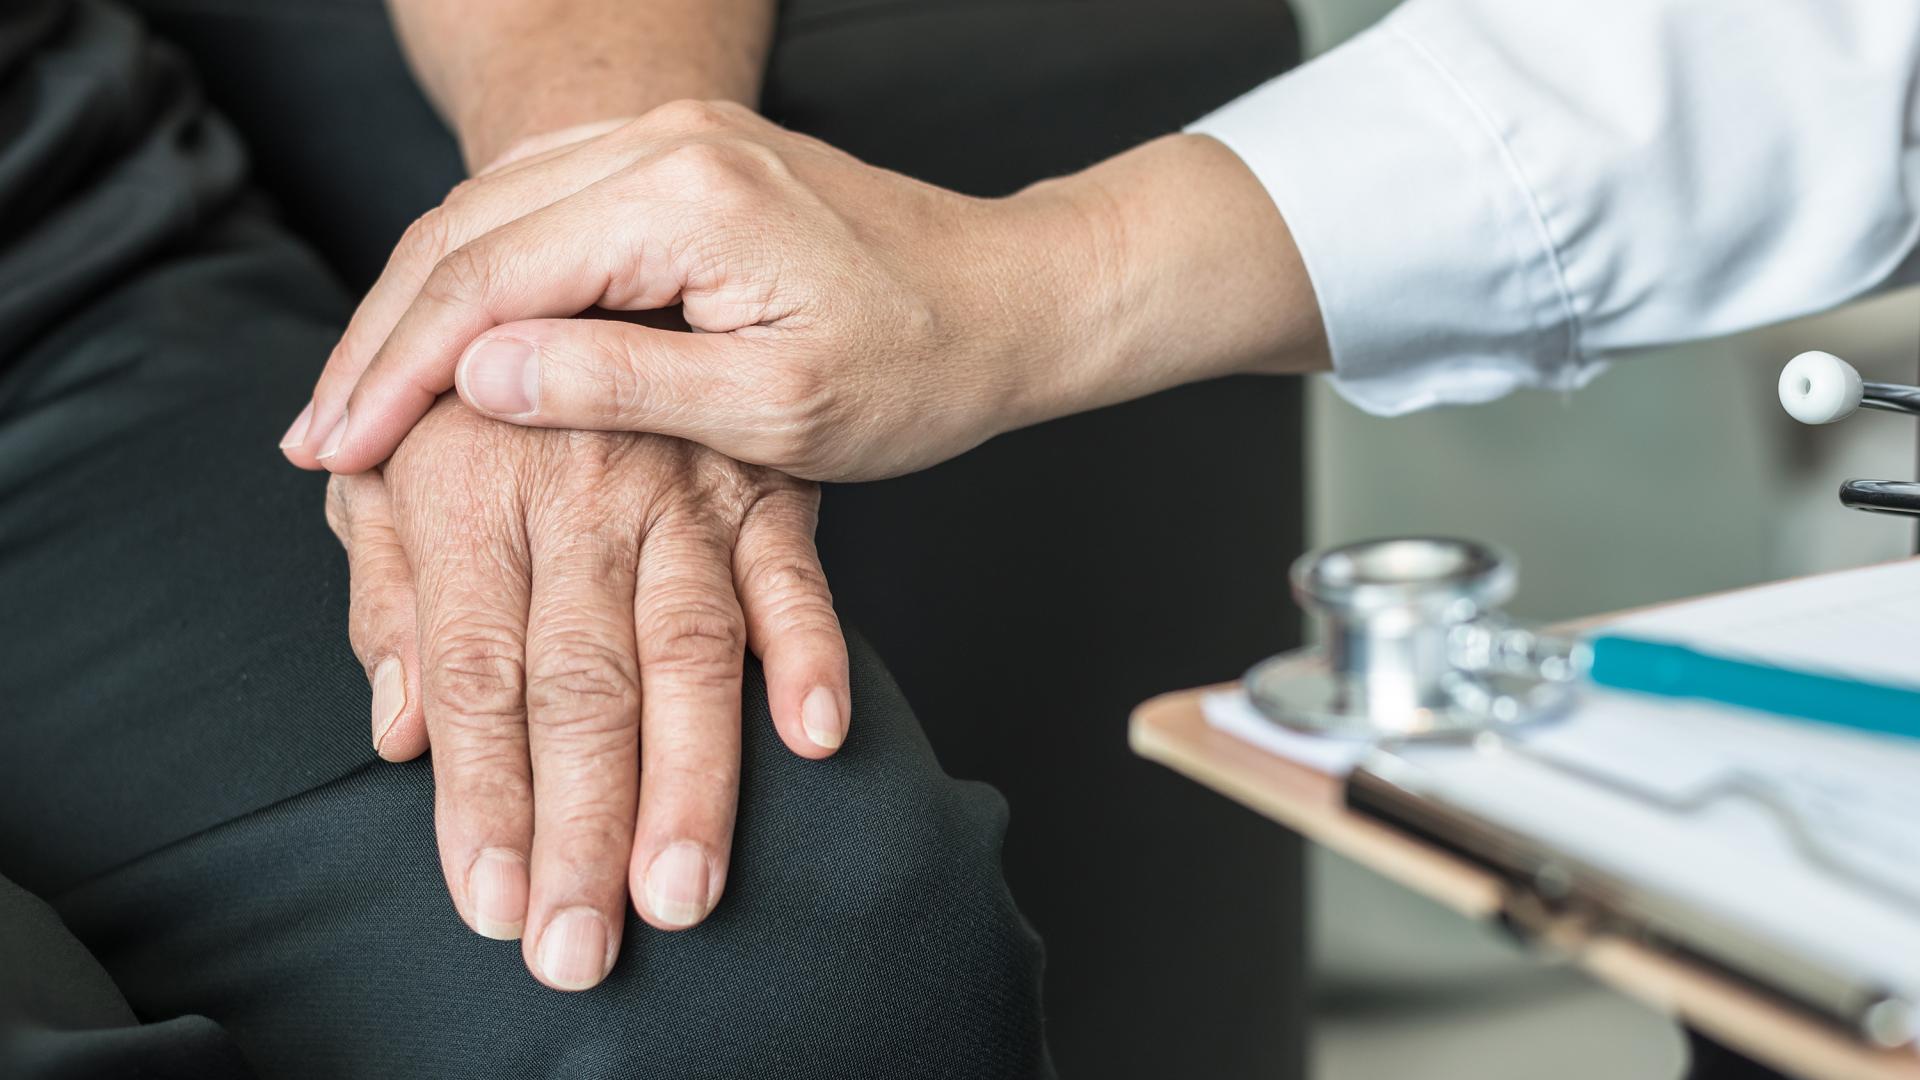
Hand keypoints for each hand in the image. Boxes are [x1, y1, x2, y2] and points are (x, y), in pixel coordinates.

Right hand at [278, 101, 1325, 482]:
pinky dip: (474, 274)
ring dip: (413, 304)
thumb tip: (470, 374)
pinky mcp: (680, 161)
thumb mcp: (775, 408)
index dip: (397, 372)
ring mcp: (670, 141)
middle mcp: (663, 144)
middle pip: (466, 231)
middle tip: (316, 443)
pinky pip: (539, 205)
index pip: (487, 277)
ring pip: (490, 211)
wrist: (1009, 302)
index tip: (332, 454)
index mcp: (683, 199)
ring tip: (354, 401)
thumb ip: (617, 386)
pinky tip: (440, 336)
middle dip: (380, 339)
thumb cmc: (918, 372)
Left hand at [324, 399, 848, 990]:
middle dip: (578, 826)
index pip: (473, 674)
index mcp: (467, 483)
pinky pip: (792, 575)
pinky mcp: (764, 483)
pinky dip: (810, 651)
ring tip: (683, 890)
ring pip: (686, 651)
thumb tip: (393, 729)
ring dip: (690, 780)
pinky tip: (816, 738)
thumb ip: (388, 590)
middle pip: (577, 684)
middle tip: (580, 945)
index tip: (493, 903)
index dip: (482, 797)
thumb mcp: (397, 469)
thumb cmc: (479, 390)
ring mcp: (680, 485)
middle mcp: (575, 487)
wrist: (594, 257)